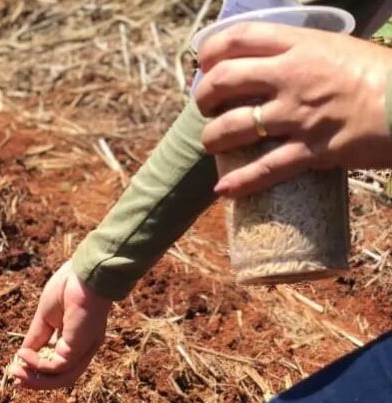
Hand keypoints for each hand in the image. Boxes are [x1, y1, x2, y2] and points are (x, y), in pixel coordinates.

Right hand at [10, 261, 111, 389]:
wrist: (83, 274)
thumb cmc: (68, 287)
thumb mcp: (45, 316)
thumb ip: (37, 337)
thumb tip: (23, 355)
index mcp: (77, 338)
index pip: (58, 362)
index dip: (38, 368)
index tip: (18, 369)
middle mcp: (83, 348)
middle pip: (62, 375)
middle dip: (37, 380)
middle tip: (16, 378)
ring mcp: (84, 349)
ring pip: (62, 378)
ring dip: (37, 380)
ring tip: (17, 375)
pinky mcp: (80, 348)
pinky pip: (58, 366)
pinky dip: (38, 364)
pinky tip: (24, 355)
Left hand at [194, 23, 391, 197]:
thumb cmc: (381, 74)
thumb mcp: (337, 49)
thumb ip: (300, 53)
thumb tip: (269, 62)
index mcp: (300, 45)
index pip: (237, 38)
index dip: (210, 53)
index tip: (205, 65)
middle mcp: (292, 76)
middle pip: (223, 81)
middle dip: (203, 97)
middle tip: (205, 107)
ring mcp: (299, 115)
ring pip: (233, 126)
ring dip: (212, 138)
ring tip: (212, 142)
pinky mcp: (312, 150)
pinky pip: (265, 169)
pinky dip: (240, 182)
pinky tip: (224, 189)